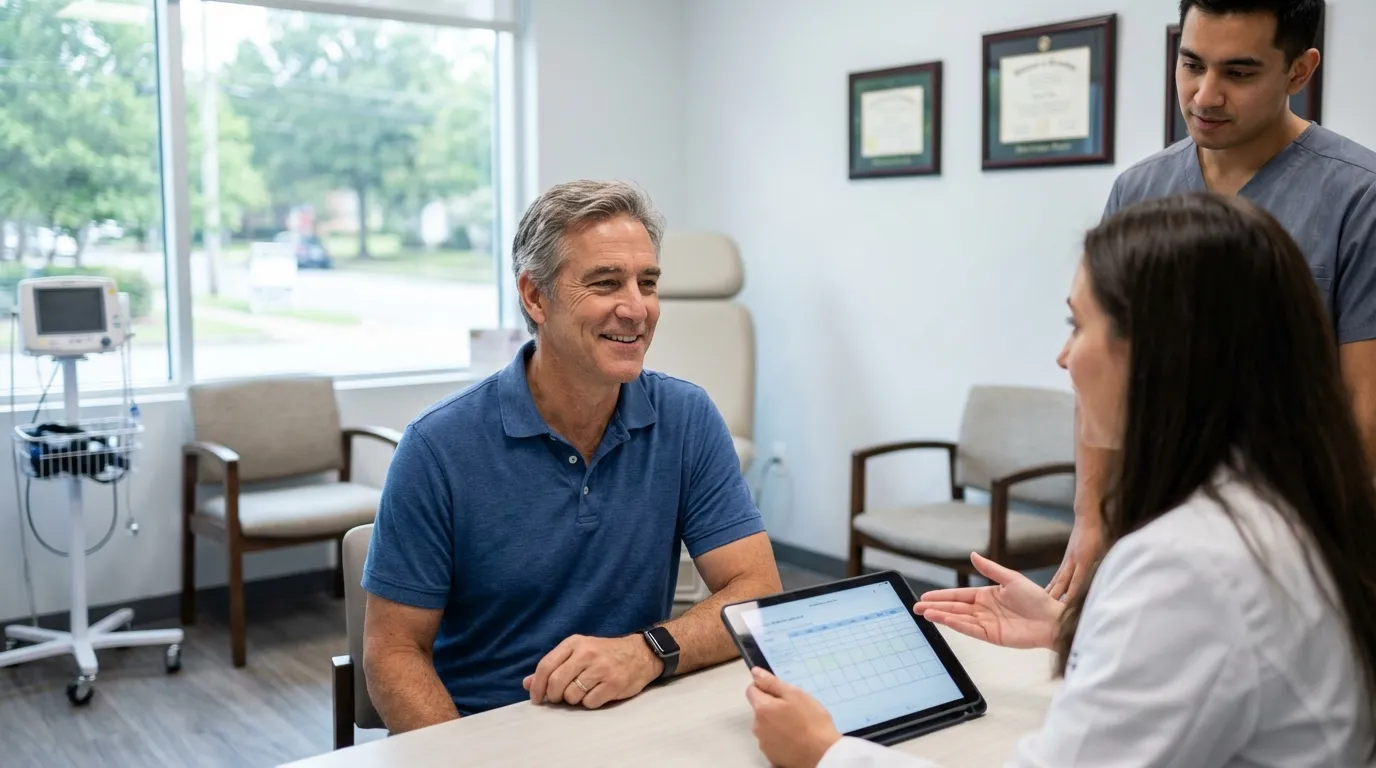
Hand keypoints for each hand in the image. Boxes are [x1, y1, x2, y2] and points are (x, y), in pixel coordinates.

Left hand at [522, 634, 661, 708]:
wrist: (640, 653)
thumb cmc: (604, 654)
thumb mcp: (578, 653)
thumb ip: (553, 666)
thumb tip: (527, 684)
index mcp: (574, 643)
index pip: (546, 666)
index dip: (537, 686)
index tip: (536, 698)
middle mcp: (587, 653)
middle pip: (556, 683)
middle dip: (554, 696)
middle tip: (560, 698)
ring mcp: (601, 668)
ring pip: (572, 695)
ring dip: (574, 699)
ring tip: (584, 691)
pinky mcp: (614, 683)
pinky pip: (589, 703)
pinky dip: (590, 703)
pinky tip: (597, 694)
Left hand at [745, 667, 841, 767]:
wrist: (823, 755)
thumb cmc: (812, 722)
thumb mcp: (795, 695)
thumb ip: (772, 683)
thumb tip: (755, 672)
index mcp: (762, 709)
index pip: (752, 690)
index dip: (765, 687)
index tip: (782, 693)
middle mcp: (757, 727)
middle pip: (760, 709)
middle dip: (773, 707)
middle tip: (795, 710)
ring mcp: (764, 744)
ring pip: (767, 726)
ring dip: (777, 723)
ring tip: (798, 726)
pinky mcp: (771, 756)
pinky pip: (773, 741)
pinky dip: (781, 738)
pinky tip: (796, 739)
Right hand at [914, 552, 1063, 649]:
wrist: (1053, 619)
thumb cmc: (1037, 599)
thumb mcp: (1011, 578)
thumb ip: (990, 569)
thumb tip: (973, 555)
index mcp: (987, 595)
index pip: (959, 595)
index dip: (942, 596)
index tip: (925, 597)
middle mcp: (984, 610)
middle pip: (955, 608)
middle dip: (935, 607)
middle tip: (916, 607)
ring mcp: (987, 624)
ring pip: (959, 619)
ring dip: (942, 616)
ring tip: (925, 614)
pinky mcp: (992, 636)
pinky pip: (971, 630)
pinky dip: (957, 625)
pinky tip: (945, 621)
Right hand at [1046, 515, 1102, 600]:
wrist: (1086, 519)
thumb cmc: (1099, 534)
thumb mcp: (1104, 550)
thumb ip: (1100, 564)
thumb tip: (1102, 580)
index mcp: (1084, 561)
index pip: (1077, 582)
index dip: (1071, 595)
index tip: (1066, 606)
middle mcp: (1073, 562)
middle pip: (1063, 582)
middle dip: (1056, 596)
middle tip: (1050, 611)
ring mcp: (1068, 560)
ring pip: (1058, 579)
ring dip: (1052, 591)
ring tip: (1044, 604)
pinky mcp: (1066, 559)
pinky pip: (1058, 574)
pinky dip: (1053, 583)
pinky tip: (1049, 590)